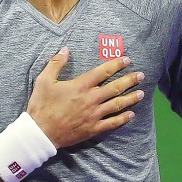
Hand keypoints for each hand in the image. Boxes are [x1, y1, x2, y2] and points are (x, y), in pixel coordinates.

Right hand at [26, 48, 144, 148]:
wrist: (40, 132)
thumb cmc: (41, 105)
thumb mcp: (44, 80)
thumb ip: (56, 63)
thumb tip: (65, 49)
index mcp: (80, 86)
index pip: (103, 72)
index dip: (116, 64)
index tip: (127, 60)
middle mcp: (91, 99)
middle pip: (115, 87)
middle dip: (129, 80)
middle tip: (141, 75)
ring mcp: (94, 115)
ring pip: (117, 105)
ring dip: (130, 98)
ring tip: (141, 93)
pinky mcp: (93, 128)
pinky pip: (112, 123)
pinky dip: (123, 118)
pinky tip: (131, 114)